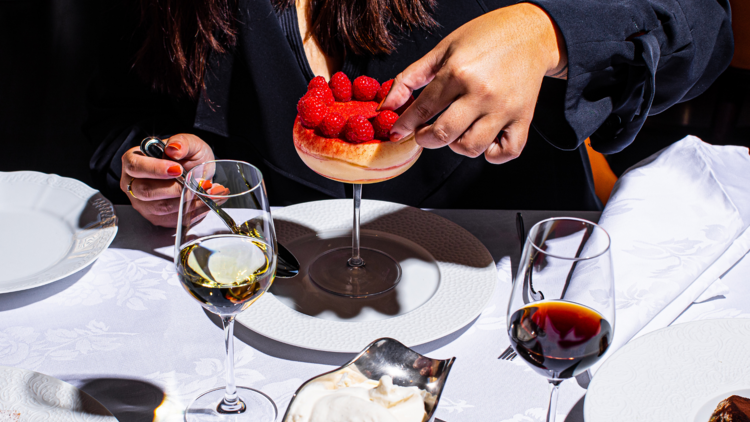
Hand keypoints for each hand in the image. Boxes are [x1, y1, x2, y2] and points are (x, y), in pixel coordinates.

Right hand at [120, 133, 214, 226]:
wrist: (199, 174)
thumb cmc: (188, 157)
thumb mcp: (190, 143)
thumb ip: (182, 142)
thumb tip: (174, 148)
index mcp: (135, 160)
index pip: (135, 166)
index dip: (155, 169)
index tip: (177, 169)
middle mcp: (133, 183)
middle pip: (144, 190)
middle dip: (174, 188)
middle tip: (195, 182)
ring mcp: (142, 203)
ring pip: (159, 207)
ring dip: (186, 200)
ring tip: (205, 191)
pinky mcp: (156, 218)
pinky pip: (171, 218)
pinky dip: (191, 210)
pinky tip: (203, 201)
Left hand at [380, 3, 566, 163]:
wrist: (530, 32)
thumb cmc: (486, 37)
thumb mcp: (442, 49)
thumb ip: (411, 78)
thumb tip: (387, 105)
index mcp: (459, 72)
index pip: (423, 109)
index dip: (405, 124)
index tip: (398, 131)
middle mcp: (482, 93)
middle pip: (443, 134)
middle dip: (425, 138)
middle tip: (424, 132)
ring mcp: (504, 108)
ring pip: (471, 148)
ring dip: (456, 146)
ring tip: (456, 131)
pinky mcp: (524, 118)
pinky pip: (506, 152)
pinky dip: (491, 154)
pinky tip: (483, 139)